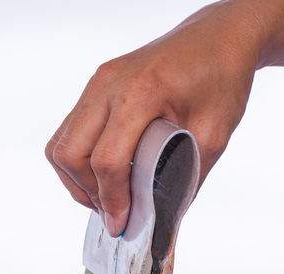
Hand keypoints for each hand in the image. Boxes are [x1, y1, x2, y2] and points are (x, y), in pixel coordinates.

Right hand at [45, 2, 265, 235]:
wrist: (219, 37)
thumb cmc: (222, 79)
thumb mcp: (214, 135)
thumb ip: (187, 179)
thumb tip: (163, 222)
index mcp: (141, 93)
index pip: (108, 160)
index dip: (112, 200)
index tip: (122, 225)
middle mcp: (109, 84)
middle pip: (71, 153)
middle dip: (88, 193)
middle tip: (114, 214)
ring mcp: (98, 82)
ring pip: (61, 144)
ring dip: (77, 179)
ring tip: (107, 198)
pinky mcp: (97, 85)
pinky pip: (70, 131)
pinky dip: (79, 160)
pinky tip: (105, 175)